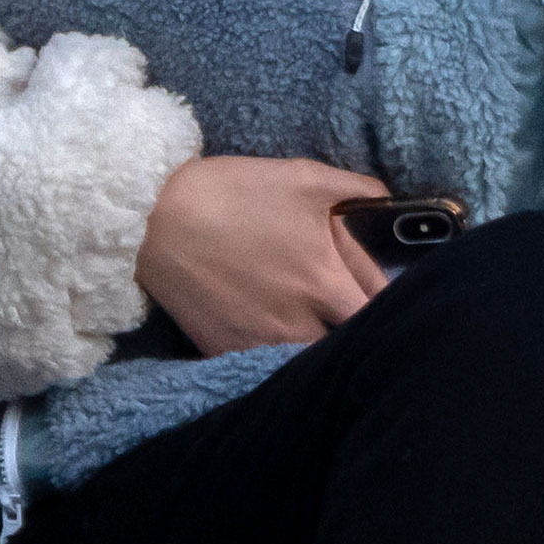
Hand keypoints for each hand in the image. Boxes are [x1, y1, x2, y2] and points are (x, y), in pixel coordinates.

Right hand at [135, 155, 401, 356]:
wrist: (154, 219)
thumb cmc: (232, 193)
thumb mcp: (301, 176)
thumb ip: (356, 188)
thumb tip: (389, 202)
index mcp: (323, 279)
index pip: (380, 310)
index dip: (388, 304)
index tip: (380, 296)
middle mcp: (299, 320)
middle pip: (350, 346)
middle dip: (358, 333)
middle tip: (351, 316)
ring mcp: (261, 342)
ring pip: (311, 362)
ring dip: (320, 348)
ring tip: (315, 329)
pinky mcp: (227, 353)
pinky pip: (267, 367)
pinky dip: (276, 357)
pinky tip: (273, 334)